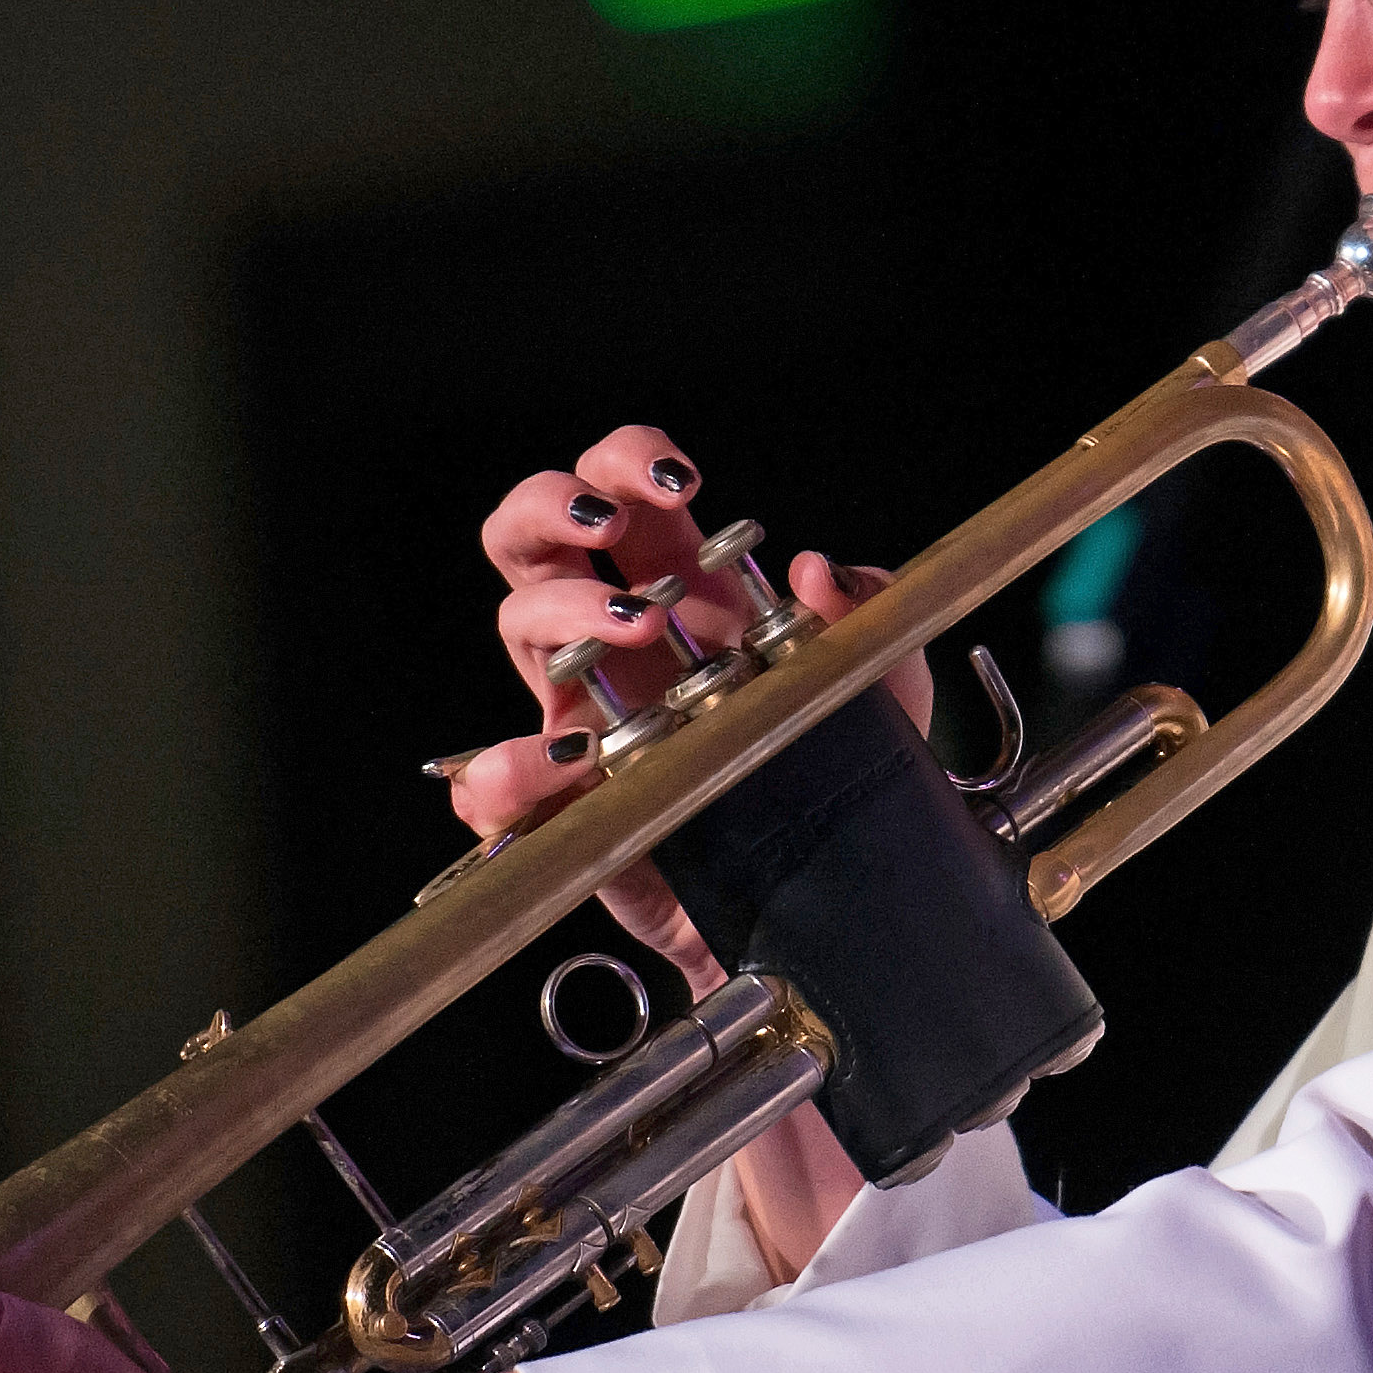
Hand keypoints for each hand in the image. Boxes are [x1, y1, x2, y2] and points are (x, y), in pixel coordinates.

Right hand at [429, 421, 929, 983]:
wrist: (818, 911)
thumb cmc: (833, 782)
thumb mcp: (881, 692)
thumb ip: (865, 617)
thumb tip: (819, 568)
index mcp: (678, 595)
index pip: (619, 497)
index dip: (627, 462)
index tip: (681, 482)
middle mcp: (613, 645)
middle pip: (531, 539)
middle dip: (551, 504)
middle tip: (611, 524)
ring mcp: (577, 719)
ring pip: (514, 625)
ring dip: (566, 609)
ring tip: (641, 625)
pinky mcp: (563, 808)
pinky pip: (492, 783)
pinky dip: (510, 764)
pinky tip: (574, 759)